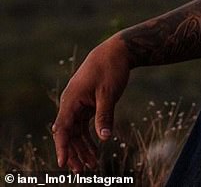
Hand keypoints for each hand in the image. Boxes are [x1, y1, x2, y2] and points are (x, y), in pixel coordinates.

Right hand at [52, 36, 130, 171]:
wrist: (117, 51)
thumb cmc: (111, 69)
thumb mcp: (109, 93)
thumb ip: (105, 115)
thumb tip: (104, 137)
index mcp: (71, 99)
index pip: (62, 128)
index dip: (62, 146)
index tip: (63, 163)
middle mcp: (71, 103)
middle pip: (68, 133)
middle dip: (74, 152)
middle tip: (82, 171)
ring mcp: (79, 103)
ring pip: (77, 131)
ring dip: (83, 147)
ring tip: (92, 165)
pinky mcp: (88, 103)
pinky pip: (85, 125)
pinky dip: (90, 137)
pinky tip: (97, 148)